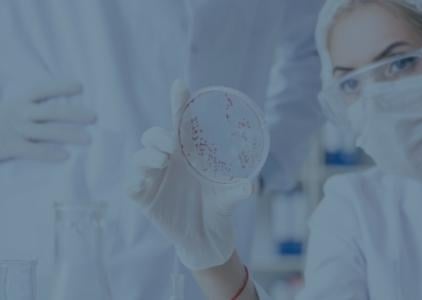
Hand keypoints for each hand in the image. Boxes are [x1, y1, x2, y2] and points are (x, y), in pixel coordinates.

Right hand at [0, 80, 95, 161]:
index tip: (80, 86)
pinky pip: (31, 150)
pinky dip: (48, 153)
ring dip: (68, 134)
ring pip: (45, 131)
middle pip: (50, 111)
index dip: (60, 87)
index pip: (42, 90)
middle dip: (73, 113)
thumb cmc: (3, 123)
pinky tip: (65, 155)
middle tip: (94, 117)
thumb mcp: (15, 108)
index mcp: (20, 100)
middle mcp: (18, 113)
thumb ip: (36, 105)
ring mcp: (14, 130)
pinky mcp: (9, 147)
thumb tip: (62, 96)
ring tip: (88, 139)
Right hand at [127, 79, 254, 269]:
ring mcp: (154, 178)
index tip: (180, 84)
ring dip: (147, 156)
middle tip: (172, 145)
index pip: (180, 122)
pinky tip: (138, 184)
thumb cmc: (217, 207)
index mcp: (188, 153)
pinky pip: (131, 187)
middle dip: (158, 135)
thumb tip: (249, 186)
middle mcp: (169, 161)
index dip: (178, 102)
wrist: (206, 237)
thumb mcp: (228, 197)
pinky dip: (132, 183)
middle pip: (154, 136)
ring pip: (140, 157)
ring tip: (164, 162)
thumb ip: (236, 191)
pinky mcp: (146, 198)